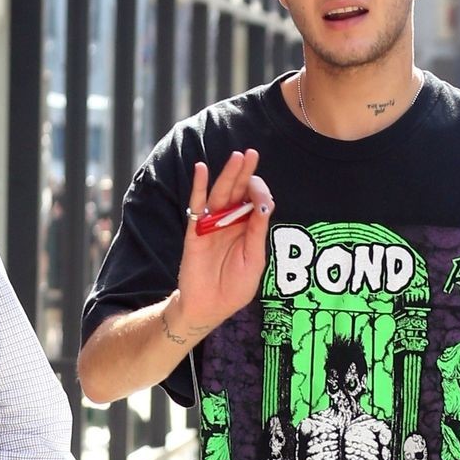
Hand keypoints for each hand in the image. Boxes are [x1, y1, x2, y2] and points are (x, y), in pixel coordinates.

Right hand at [174, 151, 273, 333]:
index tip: (264, 201)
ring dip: (227, 175)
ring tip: (236, 156)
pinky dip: (198, 187)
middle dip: (245, 172)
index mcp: (247, 229)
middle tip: (251, 153)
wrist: (209, 307)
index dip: (260, 195)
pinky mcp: (195, 231)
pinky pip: (196, 205)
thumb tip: (265, 205)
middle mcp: (229, 222)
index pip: (254, 202)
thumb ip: (257, 233)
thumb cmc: (234, 287)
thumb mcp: (254, 261)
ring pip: (220, 194)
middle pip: (238, 191)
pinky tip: (201, 169)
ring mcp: (211, 224)